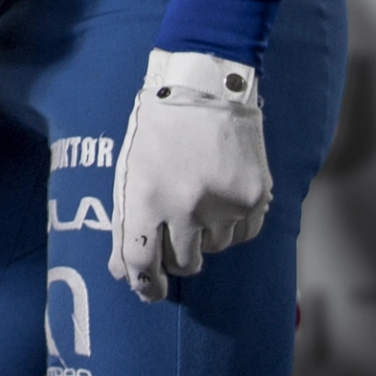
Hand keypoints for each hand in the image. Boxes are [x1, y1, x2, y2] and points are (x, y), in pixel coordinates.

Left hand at [108, 48, 269, 300]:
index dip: (143, 284)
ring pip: (214, 249)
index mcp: (145, 198)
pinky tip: (224, 195)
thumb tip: (121, 271)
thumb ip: (125, 221)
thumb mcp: (130, 169)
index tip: (148, 291)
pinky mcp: (254, 198)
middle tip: (175, 234)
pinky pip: (243, 235)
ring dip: (205, 234)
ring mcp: (223, 205)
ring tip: (201, 193)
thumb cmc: (159, 127)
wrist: (206, 84)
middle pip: (182, 264)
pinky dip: (233, 225)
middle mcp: (185, 207)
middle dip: (176, 257)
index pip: (141, 262)